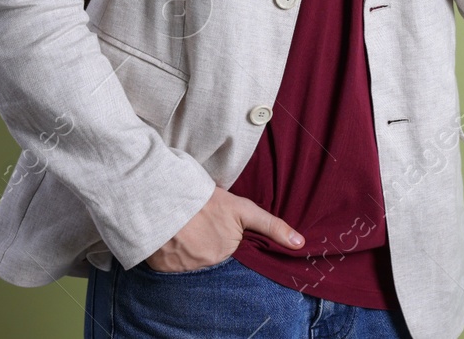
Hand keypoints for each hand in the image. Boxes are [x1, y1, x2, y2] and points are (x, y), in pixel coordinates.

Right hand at [142, 186, 303, 271]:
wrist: (164, 194)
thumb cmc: (206, 200)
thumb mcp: (243, 209)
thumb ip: (272, 227)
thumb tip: (300, 244)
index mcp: (227, 252)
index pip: (235, 260)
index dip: (232, 251)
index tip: (225, 241)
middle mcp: (207, 265)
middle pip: (214, 264)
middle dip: (211, 252)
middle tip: (204, 234)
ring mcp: (184, 268)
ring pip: (193, 267)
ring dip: (192, 256)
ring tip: (189, 236)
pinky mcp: (163, 268)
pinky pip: (171, 269)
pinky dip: (173, 260)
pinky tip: (173, 243)